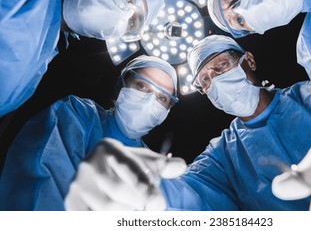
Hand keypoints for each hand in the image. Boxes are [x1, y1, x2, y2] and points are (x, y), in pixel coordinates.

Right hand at [65, 138, 186, 210]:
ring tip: (132, 209)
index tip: (159, 203)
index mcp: (110, 149)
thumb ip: (161, 165)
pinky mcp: (71, 202)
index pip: (130, 169)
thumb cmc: (126, 166)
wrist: (96, 168)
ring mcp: (77, 184)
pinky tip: (121, 215)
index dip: (145, 187)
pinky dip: (108, 219)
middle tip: (150, 208)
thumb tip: (181, 167)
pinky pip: (91, 217)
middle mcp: (90, 164)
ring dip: (126, 214)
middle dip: (139, 203)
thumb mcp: (143, 161)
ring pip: (107, 209)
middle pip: (119, 192)